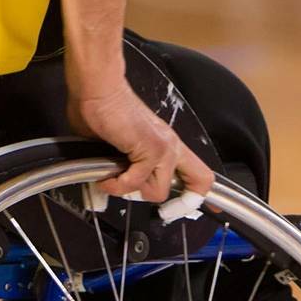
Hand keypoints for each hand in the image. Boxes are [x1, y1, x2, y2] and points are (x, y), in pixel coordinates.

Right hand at [67, 83, 215, 201]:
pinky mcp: (151, 149)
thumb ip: (122, 167)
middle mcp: (171, 147)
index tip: (202, 210)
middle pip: (200, 182)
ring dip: (130, 191)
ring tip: (112, 179)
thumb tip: (110, 183)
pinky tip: (105, 177)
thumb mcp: (119, 147)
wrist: (98, 89)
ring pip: (158, 192)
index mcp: (167, 145)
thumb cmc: (103, 110)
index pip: (199, 173)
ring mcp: (164, 148)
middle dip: (177, 204)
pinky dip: (116, 185)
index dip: (200, 195)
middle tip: (152, 206)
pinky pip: (135, 183)